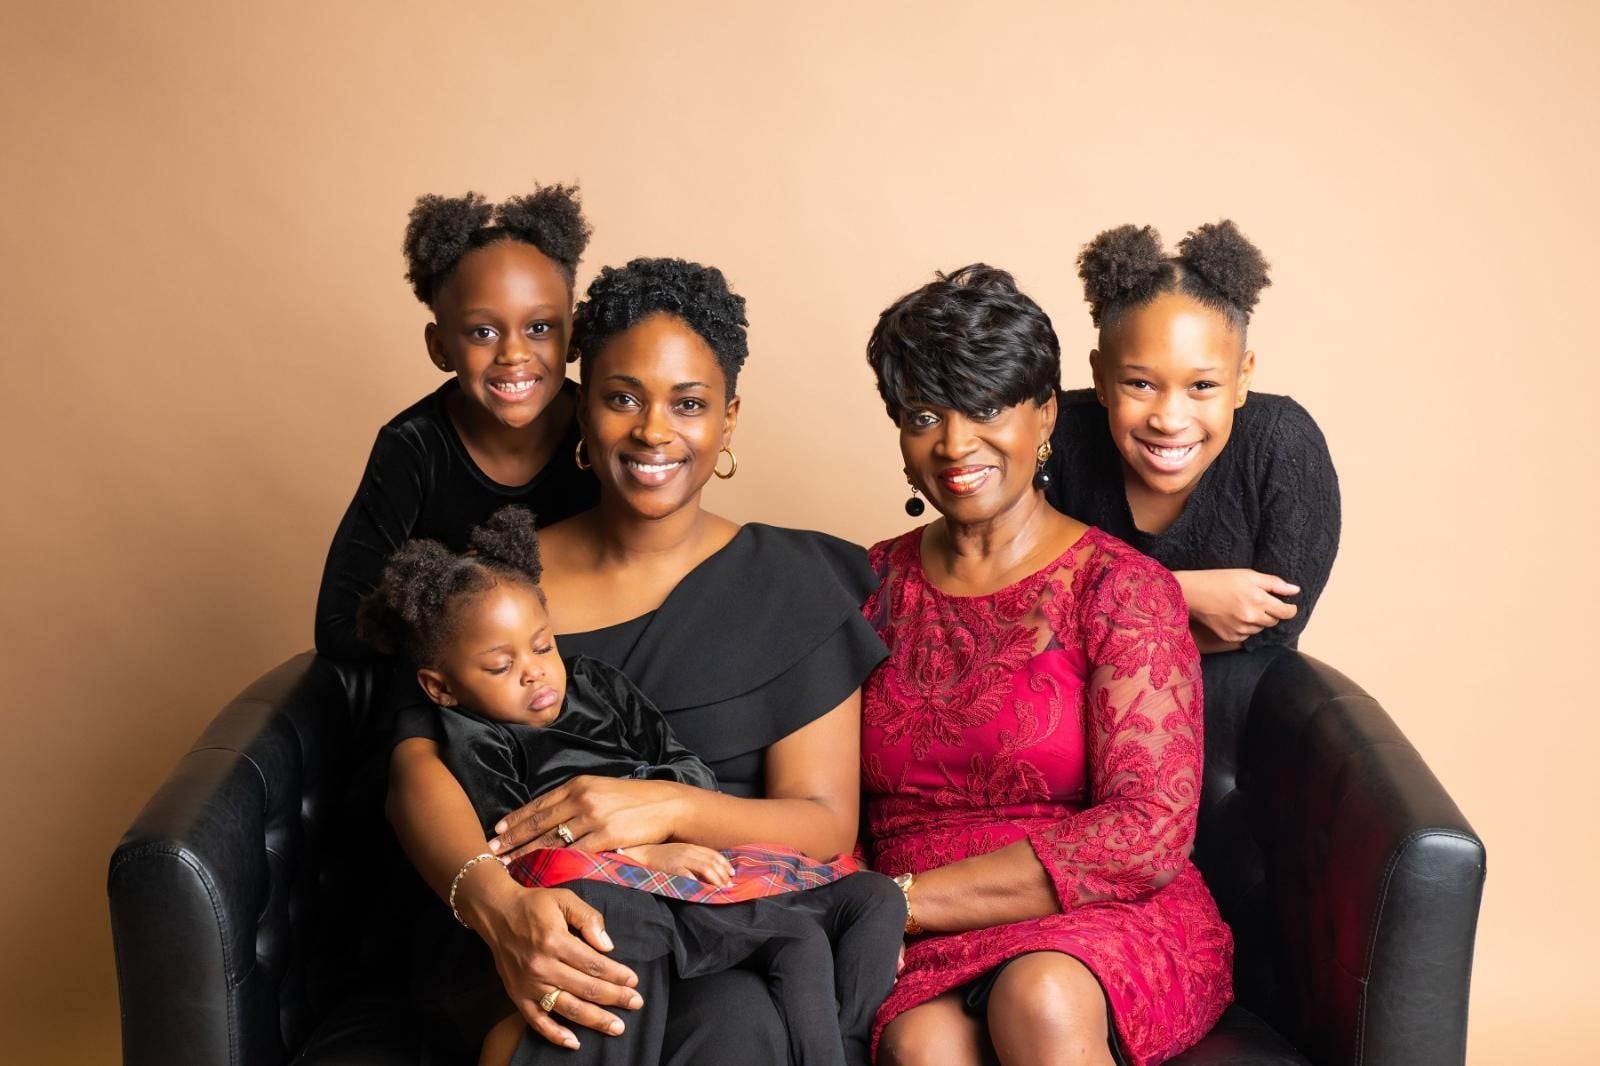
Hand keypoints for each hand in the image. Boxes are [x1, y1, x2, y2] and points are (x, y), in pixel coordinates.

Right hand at [458, 865, 643, 1049]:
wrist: (497, 914)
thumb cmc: (535, 905)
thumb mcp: (565, 899)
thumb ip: (588, 918)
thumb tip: (608, 946)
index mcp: (555, 941)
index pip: (594, 964)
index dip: (617, 975)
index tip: (633, 982)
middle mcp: (542, 966)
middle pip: (586, 988)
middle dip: (615, 998)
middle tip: (636, 1003)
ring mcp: (529, 985)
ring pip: (568, 1008)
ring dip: (594, 1020)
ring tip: (616, 1027)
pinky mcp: (518, 996)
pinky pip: (537, 1021)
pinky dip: (555, 1035)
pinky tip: (575, 1043)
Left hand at [491, 775, 688, 859]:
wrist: (667, 804)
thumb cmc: (635, 800)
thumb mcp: (601, 789)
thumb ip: (576, 800)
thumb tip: (551, 817)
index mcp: (577, 785)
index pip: (539, 804)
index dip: (516, 819)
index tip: (497, 829)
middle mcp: (581, 798)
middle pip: (539, 822)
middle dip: (512, 838)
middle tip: (491, 851)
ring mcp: (593, 818)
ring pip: (551, 840)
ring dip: (527, 854)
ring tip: (508, 865)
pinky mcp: (606, 836)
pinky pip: (574, 853)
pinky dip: (556, 863)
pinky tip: (542, 872)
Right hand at [622, 843, 734, 885]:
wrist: (642, 852)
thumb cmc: (662, 856)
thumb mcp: (681, 853)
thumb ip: (694, 858)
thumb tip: (710, 871)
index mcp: (692, 847)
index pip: (714, 855)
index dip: (725, 865)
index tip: (732, 875)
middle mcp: (688, 851)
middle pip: (712, 862)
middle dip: (723, 875)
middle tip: (728, 886)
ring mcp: (680, 858)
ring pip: (704, 867)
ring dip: (715, 879)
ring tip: (719, 889)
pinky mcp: (671, 867)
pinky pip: (687, 874)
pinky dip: (696, 882)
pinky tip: (702, 889)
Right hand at [1179, 568, 1298, 644]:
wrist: (1192, 593)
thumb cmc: (1220, 580)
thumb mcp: (1249, 575)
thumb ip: (1274, 583)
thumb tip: (1296, 590)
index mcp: (1259, 600)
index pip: (1286, 612)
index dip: (1290, 608)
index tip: (1287, 604)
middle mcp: (1252, 618)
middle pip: (1273, 621)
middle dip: (1271, 613)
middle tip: (1259, 602)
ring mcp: (1240, 629)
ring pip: (1259, 629)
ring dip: (1257, 621)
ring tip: (1243, 608)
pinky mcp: (1230, 637)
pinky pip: (1245, 635)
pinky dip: (1244, 628)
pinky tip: (1234, 616)